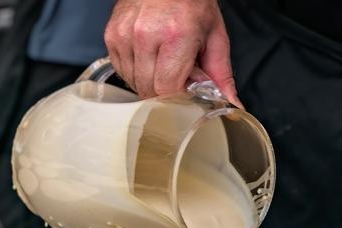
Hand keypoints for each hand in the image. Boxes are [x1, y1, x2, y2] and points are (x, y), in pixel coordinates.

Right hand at [104, 0, 240, 106]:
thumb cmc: (191, 1)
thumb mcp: (214, 34)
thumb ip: (221, 73)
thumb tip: (230, 102)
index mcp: (176, 35)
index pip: (166, 89)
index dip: (176, 95)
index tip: (185, 89)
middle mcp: (145, 36)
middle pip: (147, 89)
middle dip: (163, 89)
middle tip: (176, 72)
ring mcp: (124, 36)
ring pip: (132, 82)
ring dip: (147, 80)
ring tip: (161, 60)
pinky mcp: (111, 36)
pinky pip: (121, 69)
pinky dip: (134, 70)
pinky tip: (147, 55)